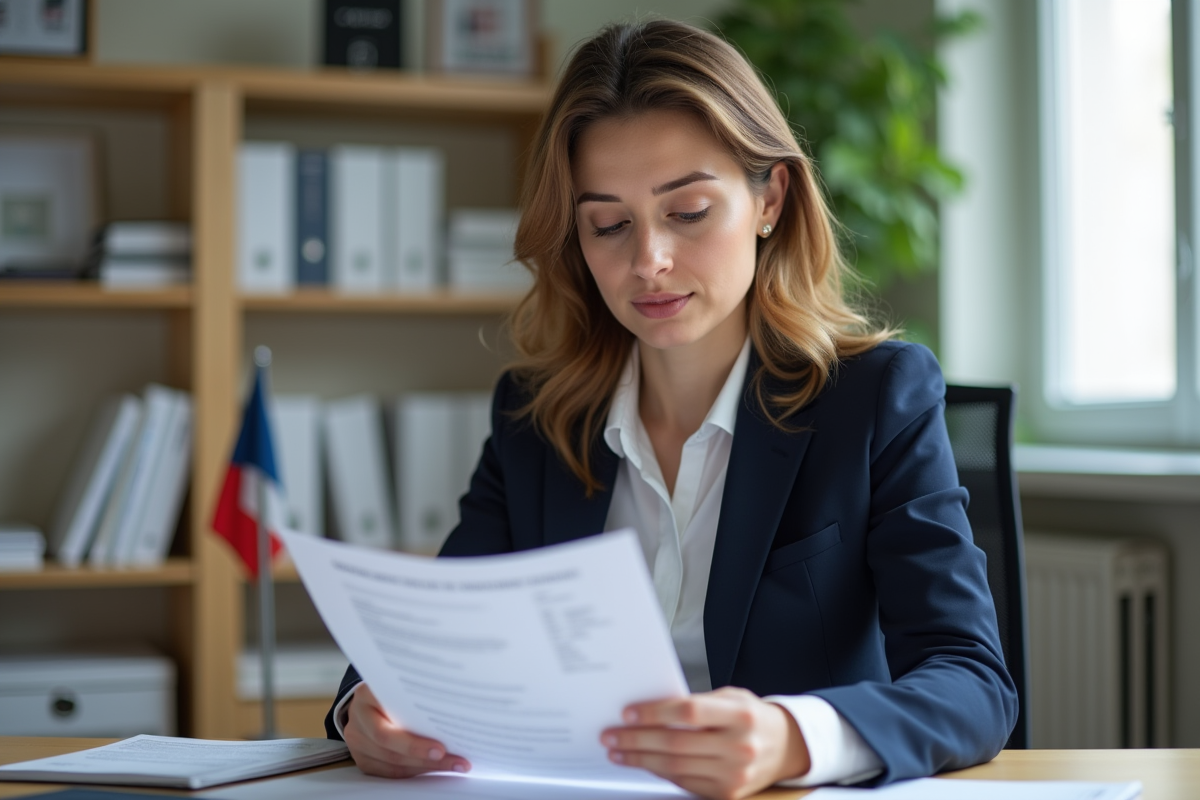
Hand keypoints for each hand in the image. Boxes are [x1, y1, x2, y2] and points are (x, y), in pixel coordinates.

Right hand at [342, 683, 470, 777]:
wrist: (369, 702)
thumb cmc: (394, 692)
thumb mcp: (403, 685)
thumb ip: (420, 693)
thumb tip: (457, 706)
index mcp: (368, 692)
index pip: (388, 712)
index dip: (412, 733)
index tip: (441, 744)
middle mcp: (359, 716)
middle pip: (387, 740)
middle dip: (422, 753)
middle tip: (452, 758)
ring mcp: (357, 740)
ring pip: (391, 761)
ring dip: (425, 766)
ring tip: (454, 764)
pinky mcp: (363, 759)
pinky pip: (390, 772)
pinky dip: (415, 771)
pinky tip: (435, 768)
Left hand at [600, 686, 809, 799]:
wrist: (786, 747)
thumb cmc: (751, 717)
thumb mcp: (732, 698)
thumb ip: (697, 703)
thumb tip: (650, 709)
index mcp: (740, 715)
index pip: (689, 712)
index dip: (655, 712)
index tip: (628, 713)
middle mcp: (739, 746)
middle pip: (676, 743)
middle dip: (636, 739)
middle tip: (611, 735)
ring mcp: (734, 774)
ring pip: (675, 767)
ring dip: (640, 759)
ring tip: (618, 751)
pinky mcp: (727, 794)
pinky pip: (684, 783)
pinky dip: (658, 772)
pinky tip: (643, 762)